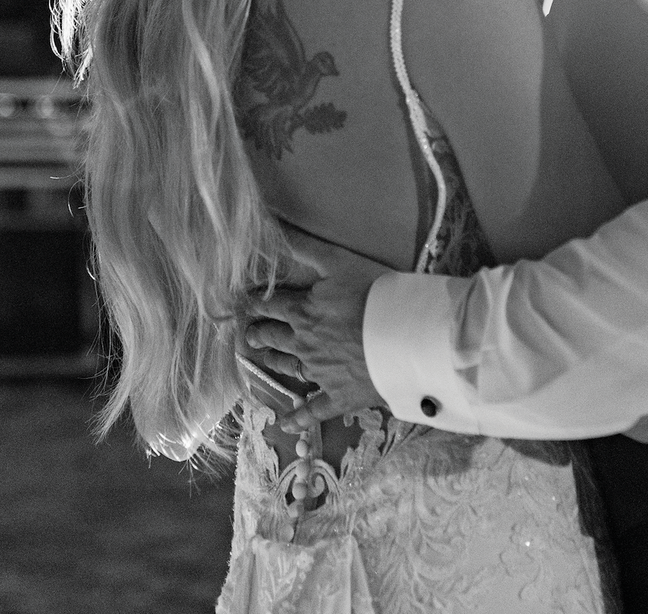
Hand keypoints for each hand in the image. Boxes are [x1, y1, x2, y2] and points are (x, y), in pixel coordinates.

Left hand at [241, 227, 391, 434]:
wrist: (405, 338)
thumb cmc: (374, 295)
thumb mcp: (339, 261)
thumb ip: (305, 245)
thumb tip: (271, 222)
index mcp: (302, 312)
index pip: (271, 305)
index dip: (255, 302)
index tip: (242, 303)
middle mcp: (303, 344)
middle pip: (275, 338)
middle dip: (260, 333)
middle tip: (249, 333)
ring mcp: (320, 373)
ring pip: (288, 368)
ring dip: (273, 362)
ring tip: (261, 359)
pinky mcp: (339, 396)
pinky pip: (314, 410)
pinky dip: (298, 418)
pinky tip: (284, 424)